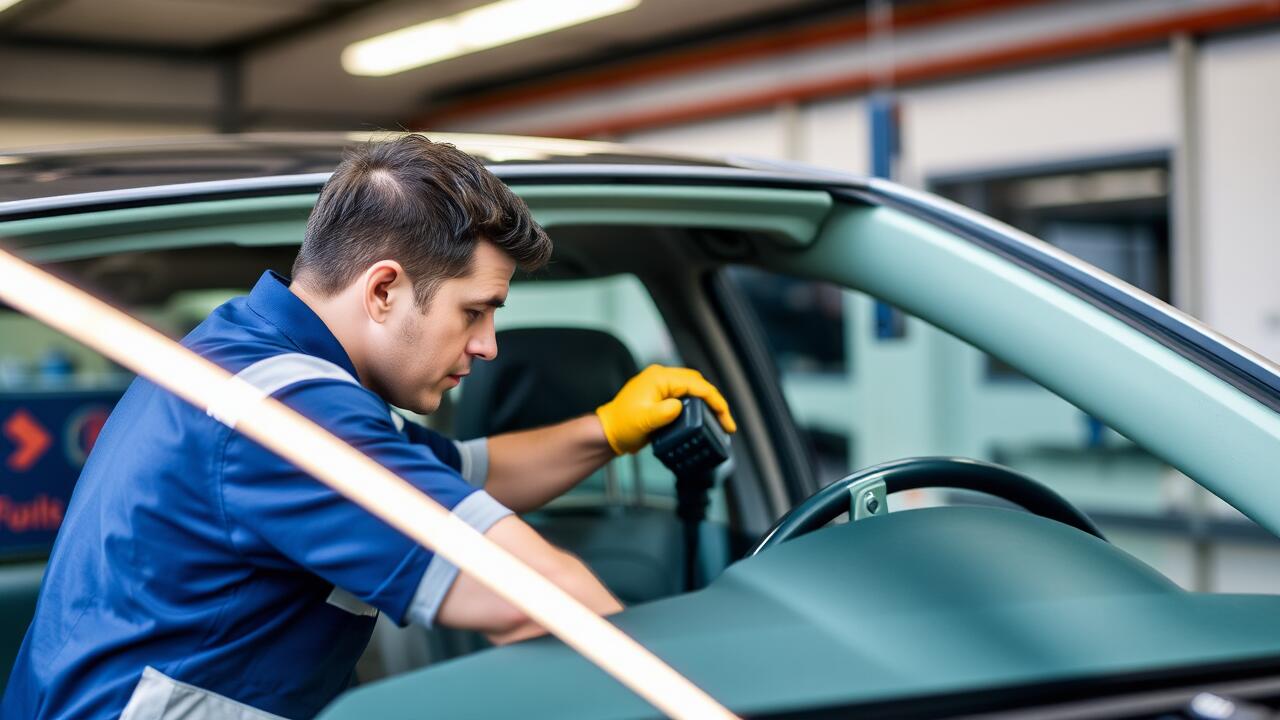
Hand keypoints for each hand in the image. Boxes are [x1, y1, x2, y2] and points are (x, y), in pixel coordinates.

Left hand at [595, 365, 736, 454]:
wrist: (609, 432)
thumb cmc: (622, 425)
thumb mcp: (644, 420)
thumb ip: (664, 412)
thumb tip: (679, 407)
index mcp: (659, 377)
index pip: (696, 385)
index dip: (715, 401)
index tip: (726, 419)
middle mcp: (662, 377)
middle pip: (698, 383)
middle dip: (715, 402)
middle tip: (726, 422)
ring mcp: (662, 386)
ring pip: (693, 389)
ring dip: (707, 404)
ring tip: (719, 421)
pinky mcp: (662, 396)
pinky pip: (685, 396)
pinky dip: (697, 406)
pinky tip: (702, 419)